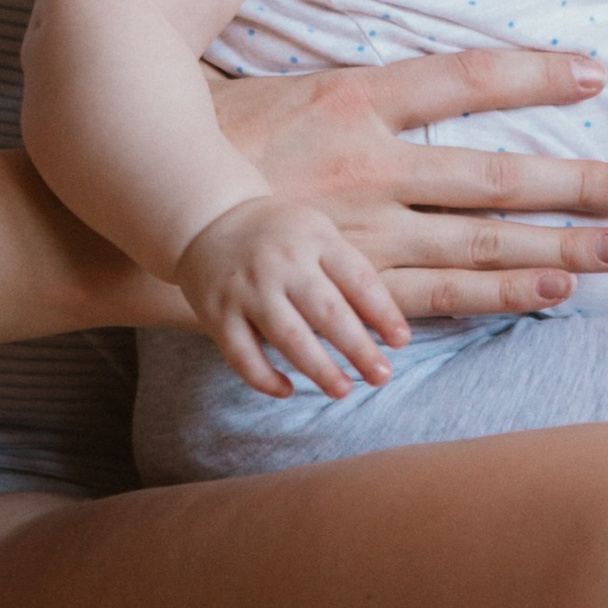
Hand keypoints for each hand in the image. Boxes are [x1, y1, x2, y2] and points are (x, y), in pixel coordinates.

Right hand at [177, 195, 408, 400]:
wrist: (207, 216)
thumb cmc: (279, 233)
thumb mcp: (317, 233)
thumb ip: (347, 270)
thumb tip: (387, 325)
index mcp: (315, 240)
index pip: (357, 279)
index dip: (383, 312)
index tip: (400, 342)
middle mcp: (282, 264)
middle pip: (327, 312)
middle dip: (358, 349)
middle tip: (381, 377)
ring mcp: (248, 289)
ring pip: (288, 337)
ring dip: (319, 368)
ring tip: (343, 390)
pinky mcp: (217, 313)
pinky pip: (242, 355)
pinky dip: (264, 378)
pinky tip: (287, 390)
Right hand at [204, 51, 607, 325]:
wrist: (149, 212)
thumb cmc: (215, 137)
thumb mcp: (278, 80)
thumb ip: (345, 75)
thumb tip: (377, 46)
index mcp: (352, 98)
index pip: (463, 77)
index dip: (533, 72)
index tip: (595, 71)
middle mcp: (369, 165)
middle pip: (493, 173)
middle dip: (572, 181)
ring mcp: (364, 232)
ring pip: (482, 240)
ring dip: (558, 245)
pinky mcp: (352, 284)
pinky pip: (440, 295)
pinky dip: (501, 294)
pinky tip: (554, 291)